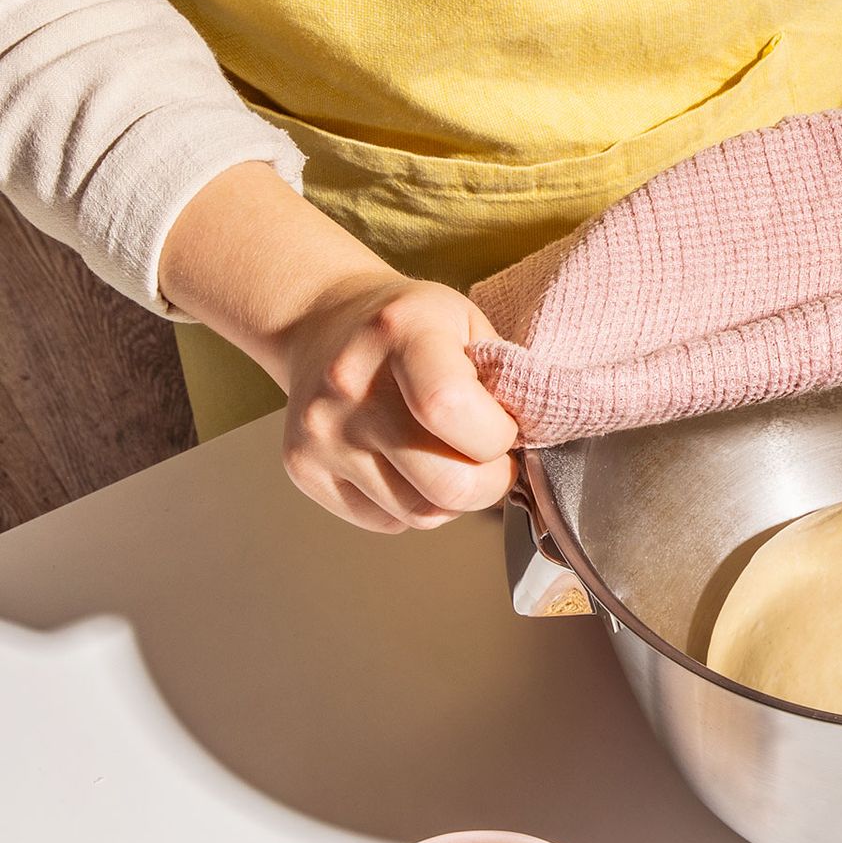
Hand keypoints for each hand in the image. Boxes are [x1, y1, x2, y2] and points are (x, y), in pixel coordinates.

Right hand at [160, 162, 518, 532]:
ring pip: (421, 515)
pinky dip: (410, 503)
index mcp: (400, 333)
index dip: (498, 435)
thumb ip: (506, 380)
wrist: (324, 321)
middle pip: (447, 487)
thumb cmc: (413, 325)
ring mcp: (319, 431)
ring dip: (451, 497)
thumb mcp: (469, 323)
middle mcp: (348, 385)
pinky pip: (386, 521)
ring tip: (445, 453)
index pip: (451, 409)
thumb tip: (539, 442)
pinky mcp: (302, 468)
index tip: (503, 426)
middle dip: (488, 482)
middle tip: (487, 455)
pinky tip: (407, 463)